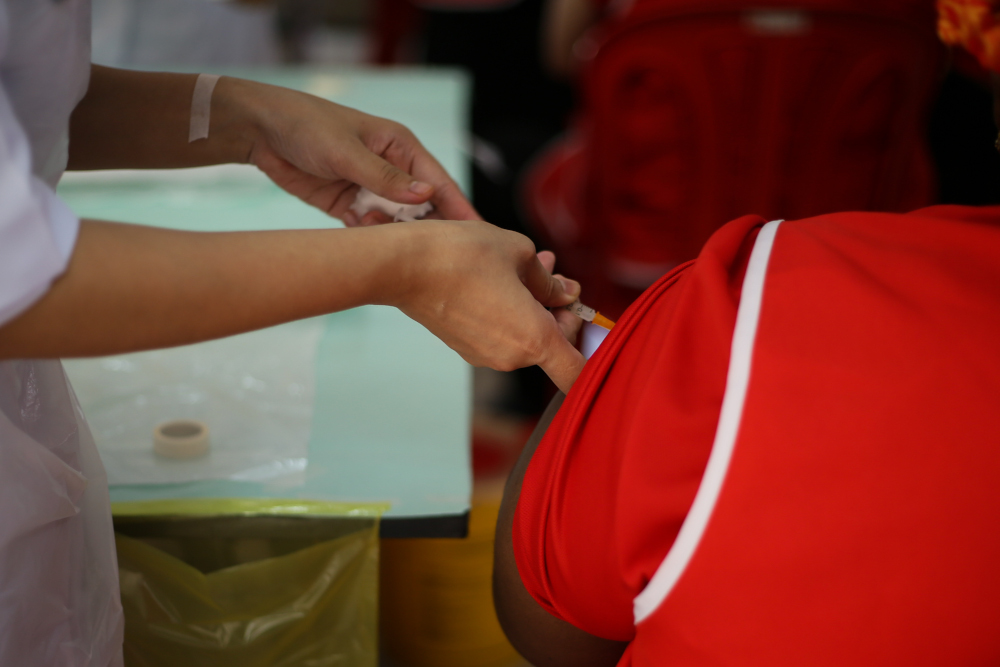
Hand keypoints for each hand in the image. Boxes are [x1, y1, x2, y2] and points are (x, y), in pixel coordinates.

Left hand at [220, 79, 478, 224]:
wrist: (260, 131)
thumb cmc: (308, 127)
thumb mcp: (347, 151)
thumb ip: (386, 178)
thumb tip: (427, 195)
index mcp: (401, 148)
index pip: (439, 184)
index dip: (460, 210)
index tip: (480, 236)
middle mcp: (392, 170)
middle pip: (422, 209)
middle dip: (423, 230)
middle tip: (429, 253)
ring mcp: (370, 189)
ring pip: (394, 223)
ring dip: (388, 232)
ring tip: (369, 226)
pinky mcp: (348, 205)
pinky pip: (367, 229)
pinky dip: (364, 236)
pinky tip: (352, 229)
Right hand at [389, 221, 584, 392]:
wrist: (405, 266)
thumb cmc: (463, 255)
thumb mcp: (520, 252)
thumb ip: (549, 280)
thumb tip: (564, 293)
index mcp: (534, 338)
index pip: (577, 374)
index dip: (592, 355)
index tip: (587, 326)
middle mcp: (511, 357)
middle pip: (554, 345)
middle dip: (558, 309)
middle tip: (553, 273)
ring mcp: (486, 356)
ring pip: (527, 336)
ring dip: (533, 305)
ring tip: (526, 266)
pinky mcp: (466, 348)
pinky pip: (502, 334)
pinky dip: (509, 312)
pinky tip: (499, 279)